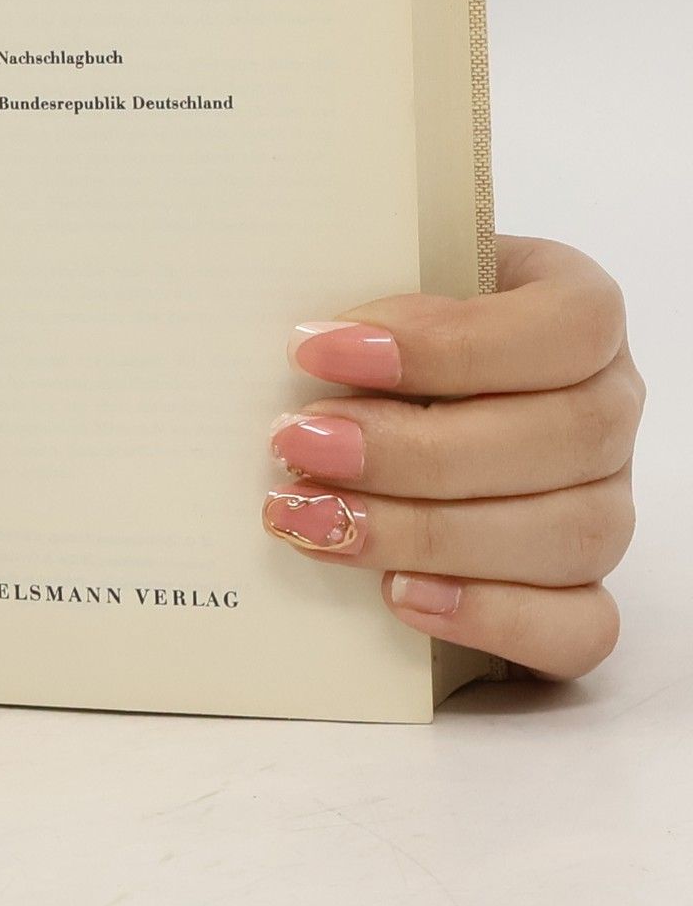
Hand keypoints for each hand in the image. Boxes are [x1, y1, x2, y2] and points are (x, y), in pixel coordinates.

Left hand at [262, 236, 641, 679]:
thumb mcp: (378, 279)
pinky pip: (579, 626)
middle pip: (566, 438)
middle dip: (413, 450)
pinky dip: (492, 616)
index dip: (448, 344)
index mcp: (579, 312)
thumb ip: (365, 288)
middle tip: (296, 444)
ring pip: (567, 535)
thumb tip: (307, 342)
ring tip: (314, 519)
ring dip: (425, 533)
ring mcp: (604, 503)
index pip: (568, 326)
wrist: (383, 395)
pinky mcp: (580, 588)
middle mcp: (608, 407)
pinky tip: (399, 595)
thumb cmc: (384, 329)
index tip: (318, 349)